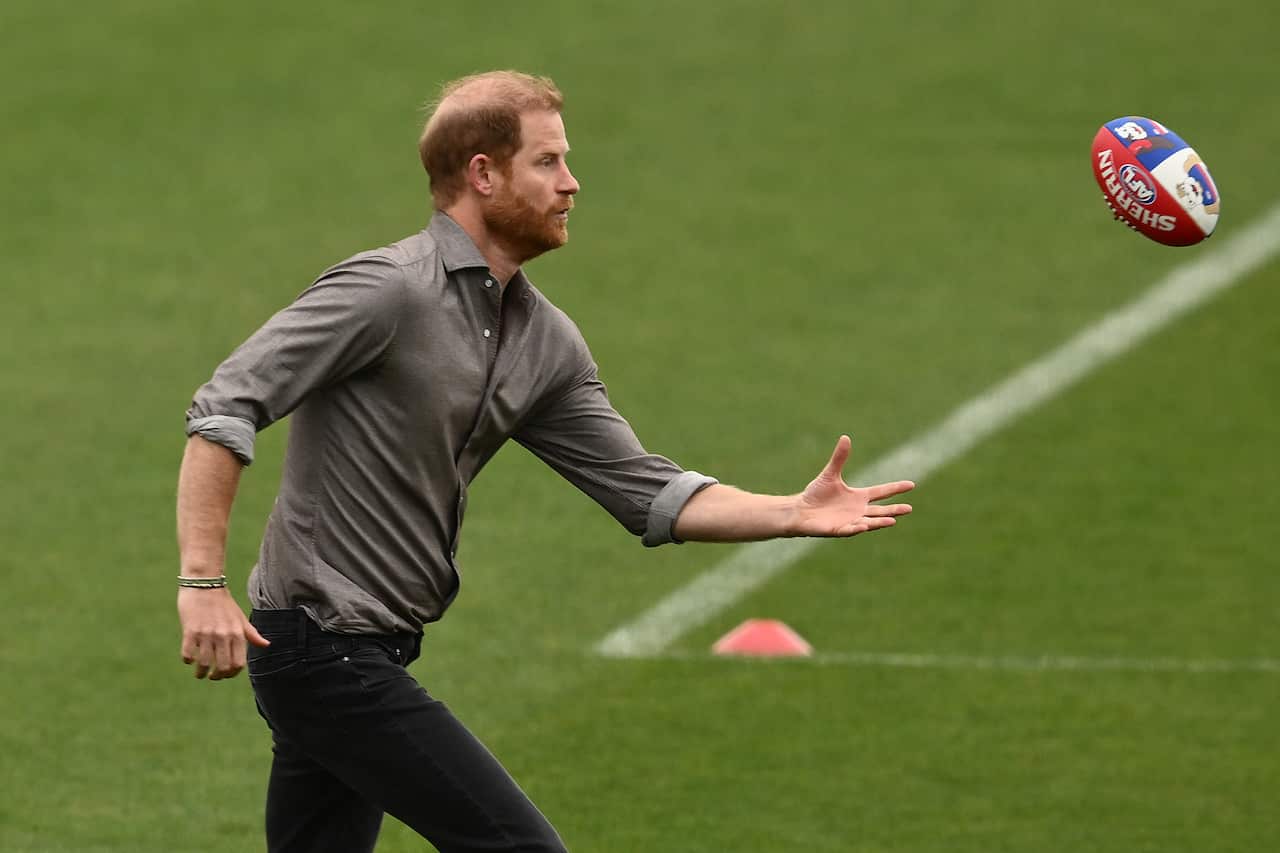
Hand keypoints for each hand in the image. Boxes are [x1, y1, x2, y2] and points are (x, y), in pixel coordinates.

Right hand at [178, 586, 269, 679]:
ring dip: (200, 672)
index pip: (238, 663)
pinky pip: (188, 654)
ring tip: (199, 672)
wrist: (204, 584)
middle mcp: (223, 635)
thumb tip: (267, 645)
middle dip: (216, 676)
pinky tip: (189, 659)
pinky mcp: (190, 631)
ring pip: (204, 664)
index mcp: (237, 633)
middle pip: (222, 667)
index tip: (225, 674)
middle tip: (212, 676)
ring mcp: (206, 634)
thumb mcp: (240, 618)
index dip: (231, 674)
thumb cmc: (224, 603)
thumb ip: (252, 634)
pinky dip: (188, 660)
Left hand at [792, 435, 913, 536]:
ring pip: (869, 522)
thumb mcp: (830, 474)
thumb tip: (845, 437)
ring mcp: (850, 521)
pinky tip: (864, 526)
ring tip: (892, 520)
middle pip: (881, 511)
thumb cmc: (816, 493)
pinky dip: (857, 528)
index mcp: (859, 497)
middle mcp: (858, 510)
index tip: (911, 484)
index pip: (881, 492)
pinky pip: (850, 530)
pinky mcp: (839, 529)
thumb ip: (839, 458)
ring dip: (880, 521)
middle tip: (909, 508)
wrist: (800, 510)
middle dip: (894, 510)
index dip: (895, 488)